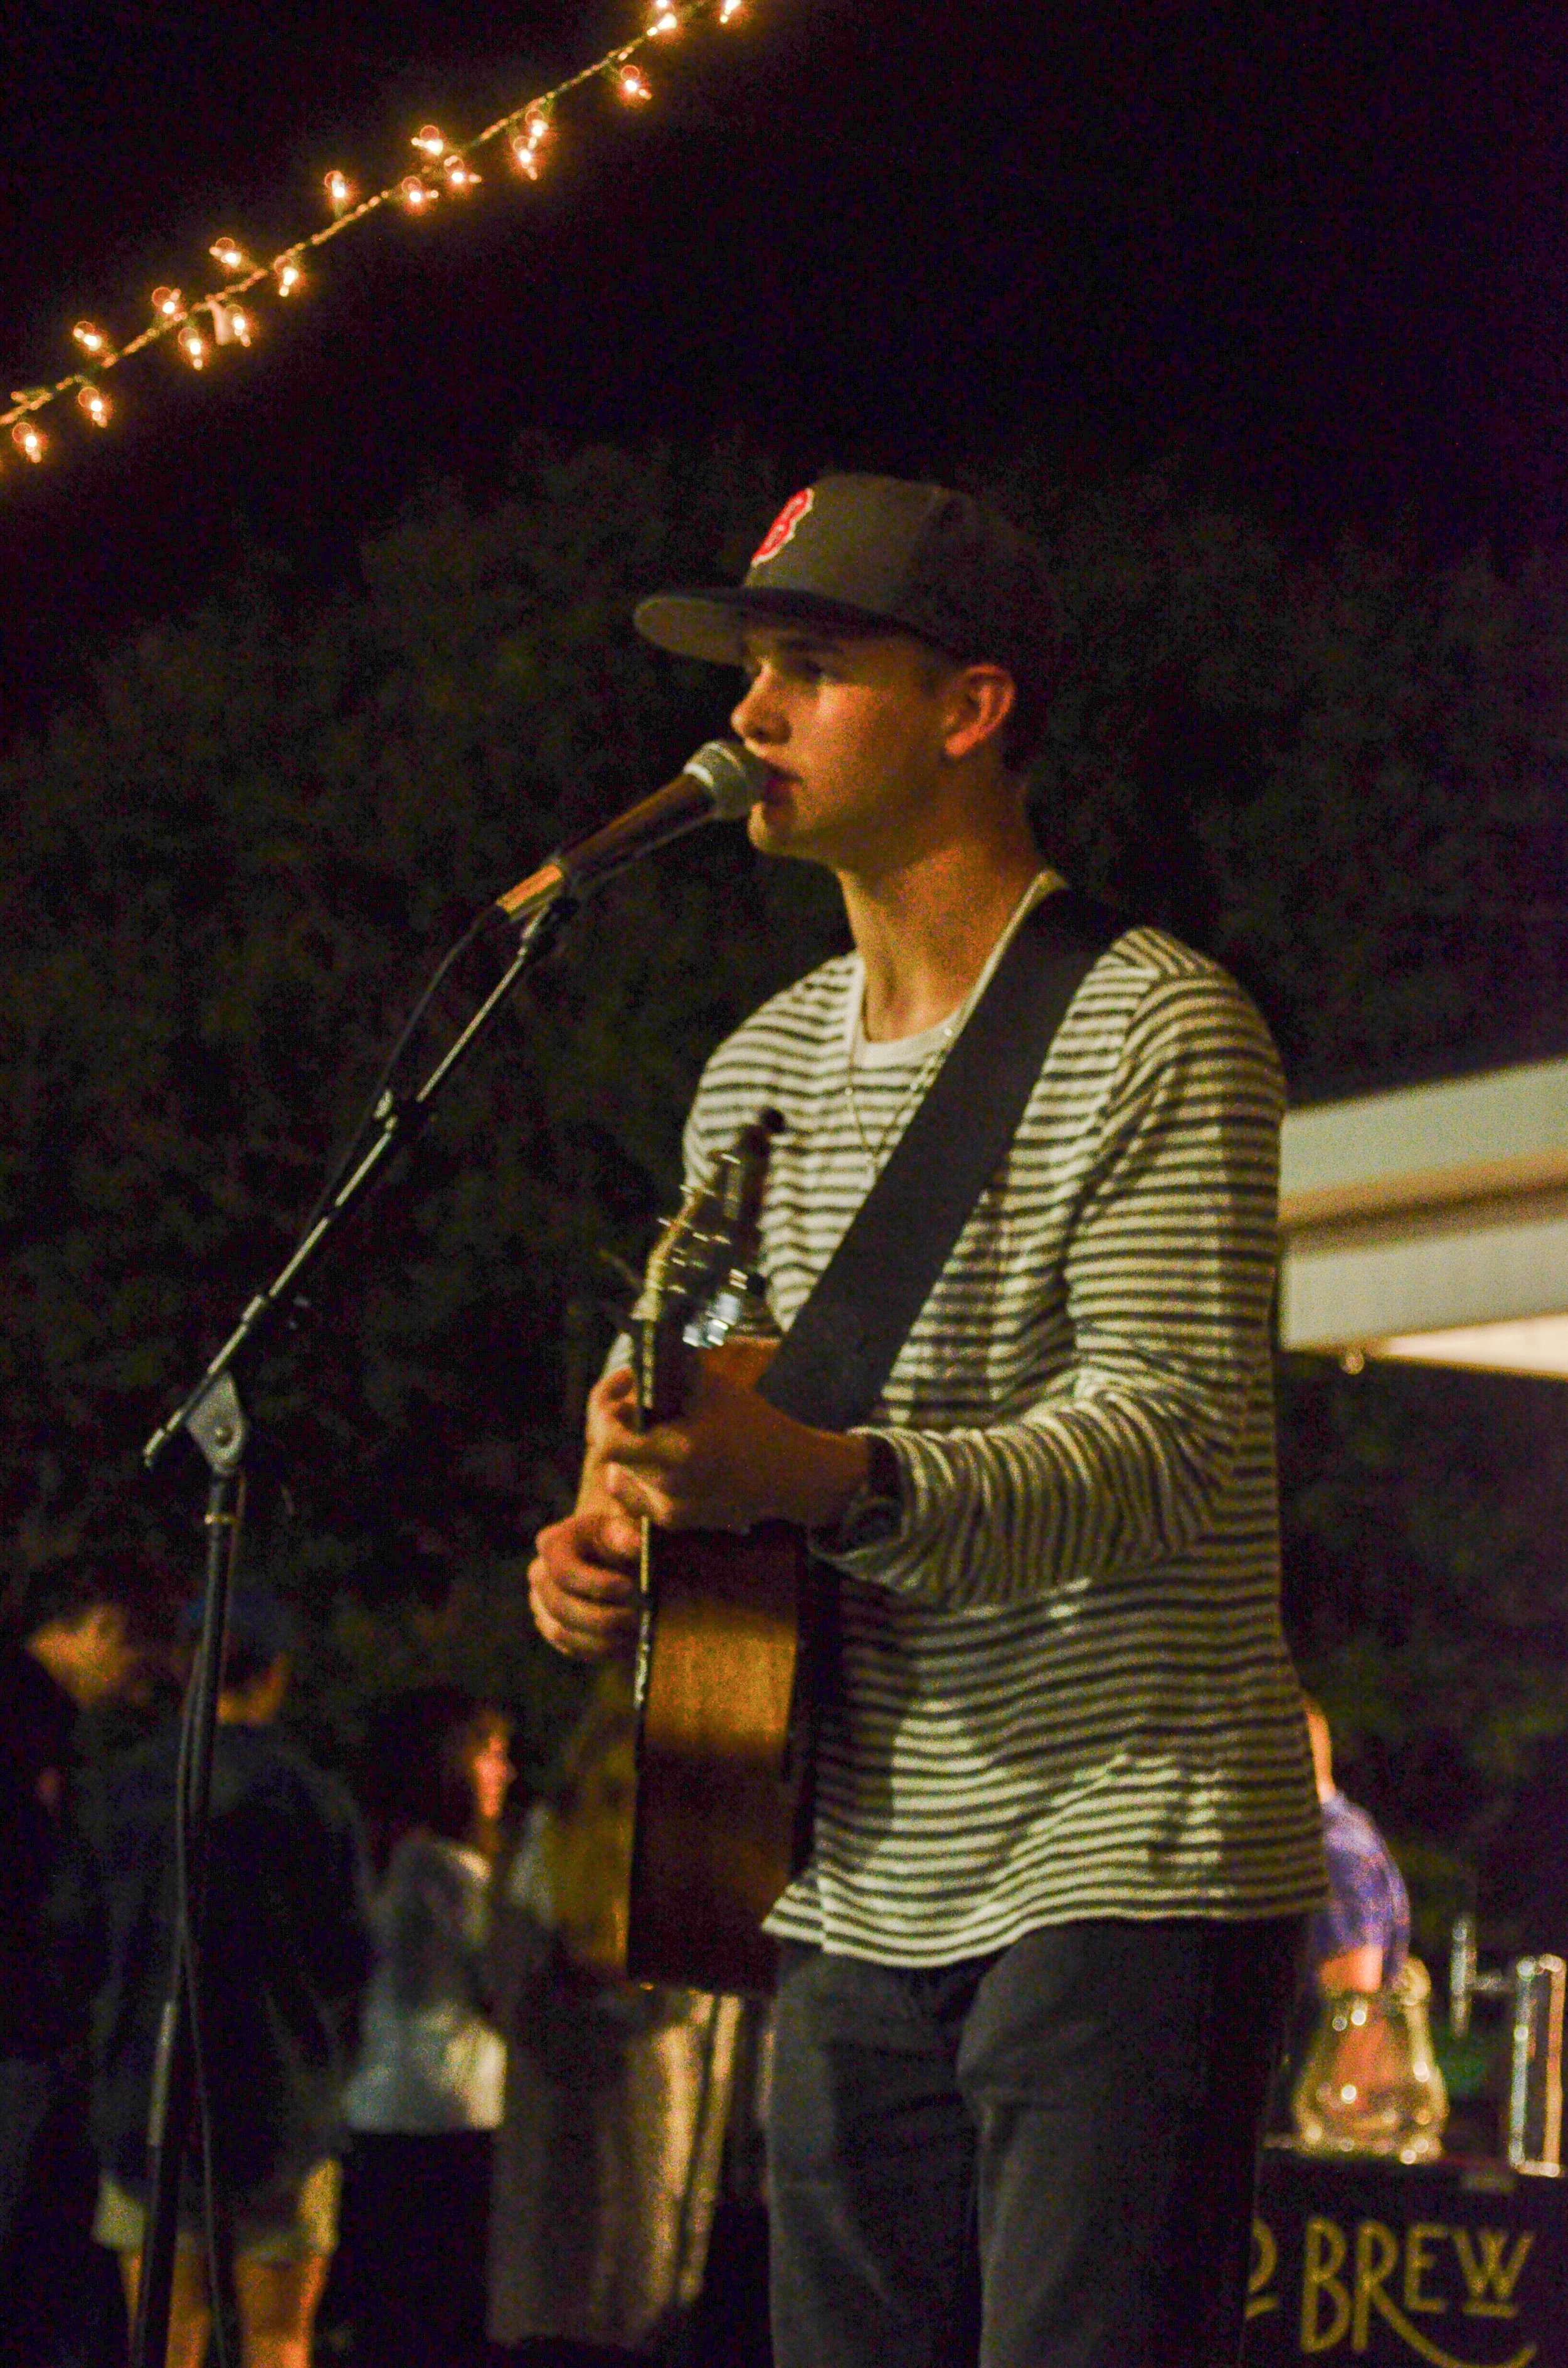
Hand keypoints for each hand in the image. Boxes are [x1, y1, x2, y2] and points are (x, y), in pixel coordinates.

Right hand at [528, 1483, 640, 1661]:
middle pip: (560, 1606)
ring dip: (601, 1640)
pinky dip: (597, 1650)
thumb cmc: (622, 1539)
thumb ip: (627, 1534)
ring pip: (561, 1632)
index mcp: (554, 1543)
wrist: (615, 1555)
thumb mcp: (627, 1528)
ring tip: (635, 1634)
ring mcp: (541, 1603)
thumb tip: (635, 1543)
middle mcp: (540, 1573)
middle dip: (601, 1618)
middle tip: (638, 1620)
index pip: (564, 1570)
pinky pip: (568, 1648)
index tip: (629, 1587)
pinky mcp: (551, 1626)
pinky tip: (624, 1642)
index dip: (595, 1584)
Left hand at [592, 1360, 868, 1534]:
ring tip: (650, 1425)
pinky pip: (637, 1495)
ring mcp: (670, 1509)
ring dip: (626, 1448)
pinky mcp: (676, 1522)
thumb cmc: (755, 1425)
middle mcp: (669, 1487)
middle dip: (617, 1424)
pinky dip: (637, 1472)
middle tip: (632, 1401)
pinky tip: (657, 1453)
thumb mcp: (715, 1387)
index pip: (607, 1441)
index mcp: (679, 1450)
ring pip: (621, 1474)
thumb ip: (670, 1377)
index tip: (619, 1394)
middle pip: (613, 1454)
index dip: (602, 1413)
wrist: (789, 1475)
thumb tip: (633, 1369)